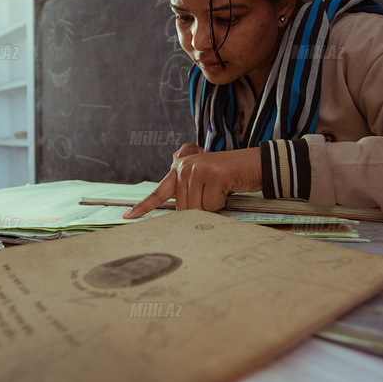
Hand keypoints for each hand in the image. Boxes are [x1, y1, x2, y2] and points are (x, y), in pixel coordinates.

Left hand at [123, 143, 261, 218]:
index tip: (127, 218)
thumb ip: (187, 192)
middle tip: (215, 193)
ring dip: (213, 206)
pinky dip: (222, 202)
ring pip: (197, 208)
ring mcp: (198, 169)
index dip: (143, 207)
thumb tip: (179, 216)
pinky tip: (228, 187)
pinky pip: (212, 205)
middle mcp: (185, 166)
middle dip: (200, 208)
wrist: (256, 164)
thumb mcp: (204, 182)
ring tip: (222, 189)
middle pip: (183, 209)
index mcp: (179, 168)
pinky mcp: (213, 175)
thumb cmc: (230, 177)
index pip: (159, 192)